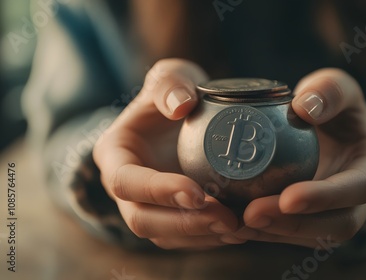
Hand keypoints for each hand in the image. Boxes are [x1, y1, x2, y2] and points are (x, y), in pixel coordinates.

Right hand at [93, 59, 243, 248]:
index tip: (196, 192)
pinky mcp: (169, 216)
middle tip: (227, 219)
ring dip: (201, 236)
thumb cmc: (173, 93)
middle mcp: (125, 187)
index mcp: (115, 153)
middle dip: (184, 223)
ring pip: (164, 235)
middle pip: (142, 219)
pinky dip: (210, 238)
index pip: (126, 181)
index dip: (158, 191)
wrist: (183, 113)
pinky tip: (240, 230)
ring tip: (239, 228)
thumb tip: (181, 105)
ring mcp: (146, 204)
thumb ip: (170, 84)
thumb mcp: (171, 76)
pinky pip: (184, 238)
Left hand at [235, 68, 365, 247]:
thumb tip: (303, 108)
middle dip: (293, 224)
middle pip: (335, 226)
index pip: (358, 189)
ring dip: (271, 232)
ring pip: (309, 237)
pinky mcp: (311, 222)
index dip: (325, 197)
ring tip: (234, 223)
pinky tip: (231, 223)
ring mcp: (334, 215)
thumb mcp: (341, 88)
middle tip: (251, 215)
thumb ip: (329, 91)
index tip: (289, 198)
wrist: (334, 133)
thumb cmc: (337, 109)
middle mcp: (357, 200)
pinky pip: (290, 234)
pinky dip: (261, 232)